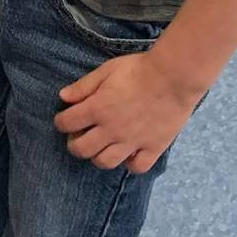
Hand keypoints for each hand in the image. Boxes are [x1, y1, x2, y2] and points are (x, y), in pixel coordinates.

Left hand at [52, 52, 202, 172]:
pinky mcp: (153, 147)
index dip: (61, 121)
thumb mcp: (106, 70)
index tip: (65, 119)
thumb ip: (83, 86)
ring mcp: (132, 141)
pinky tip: (129, 153)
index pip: (66, 123)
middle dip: (74, 144)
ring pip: (105, 162)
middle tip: (79, 136)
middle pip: (81, 149)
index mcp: (97, 108)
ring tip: (101, 146)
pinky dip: (129, 163)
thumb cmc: (139, 69)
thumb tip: (63, 97)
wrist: (175, 76)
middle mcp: (111, 129)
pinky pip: (137, 167)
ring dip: (97, 156)